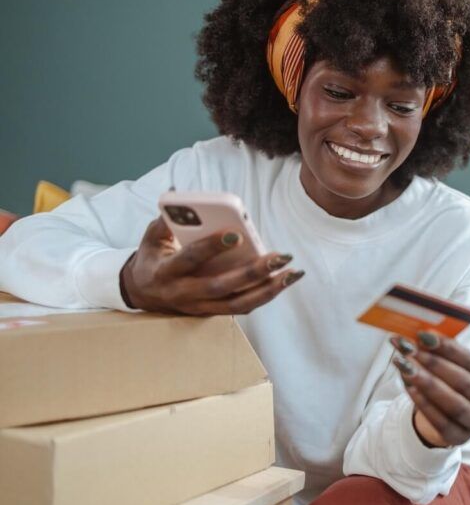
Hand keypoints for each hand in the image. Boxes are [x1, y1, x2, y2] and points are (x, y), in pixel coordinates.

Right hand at [120, 217, 303, 314]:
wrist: (141, 293)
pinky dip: (265, 295)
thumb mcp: (150, 238)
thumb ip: (165, 218)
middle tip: (281, 256)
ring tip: (293, 273)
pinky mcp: (212, 313)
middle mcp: (184, 293)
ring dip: (268, 289)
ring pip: (237, 304)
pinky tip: (284, 281)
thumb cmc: (153, 257)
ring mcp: (199, 307)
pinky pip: (242, 308)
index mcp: (166, 271)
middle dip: (253, 272)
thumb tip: (178, 191)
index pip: (190, 259)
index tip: (236, 234)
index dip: (211, 247)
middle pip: (222, 286)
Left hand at [390, 331, 469, 447]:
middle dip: (434, 363)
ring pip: (453, 402)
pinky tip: (409, 387)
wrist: (444, 416)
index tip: (424, 335)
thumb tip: (425, 333)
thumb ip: (444, 351)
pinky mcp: (459, 438)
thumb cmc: (451, 383)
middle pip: (462, 382)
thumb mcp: (454, 366)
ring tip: (406, 366)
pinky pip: (440, 421)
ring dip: (427, 382)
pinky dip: (423, 402)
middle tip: (410, 350)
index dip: (448, 348)